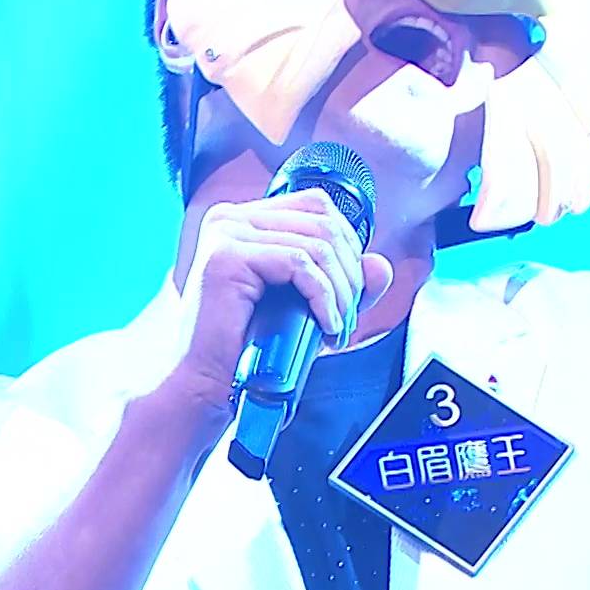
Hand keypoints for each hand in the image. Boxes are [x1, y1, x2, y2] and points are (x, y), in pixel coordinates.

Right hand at [156, 189, 393, 422]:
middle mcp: (232, 217)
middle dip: (350, 274)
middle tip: (347, 316)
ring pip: (316, 245)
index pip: (317, 206)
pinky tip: (325, 326)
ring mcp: (226, 232)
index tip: (350, 290)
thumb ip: (346, 282)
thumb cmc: (252, 347)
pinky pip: (299, 264)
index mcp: (246, 219)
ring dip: (340, 292)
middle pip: (323, 223)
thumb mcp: (310, 306)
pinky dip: (323, 298)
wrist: (208, 383)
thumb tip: (381, 265)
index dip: (348, 246)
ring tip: (337, 326)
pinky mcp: (227, 255)